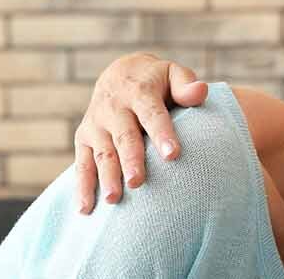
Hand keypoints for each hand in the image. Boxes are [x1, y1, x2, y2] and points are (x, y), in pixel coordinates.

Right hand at [73, 52, 207, 213]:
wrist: (120, 73)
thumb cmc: (157, 81)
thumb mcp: (173, 74)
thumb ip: (186, 86)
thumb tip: (201, 91)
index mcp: (138, 92)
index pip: (152, 113)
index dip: (162, 133)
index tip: (173, 155)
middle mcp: (113, 108)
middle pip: (124, 136)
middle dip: (131, 160)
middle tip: (138, 182)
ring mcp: (96, 124)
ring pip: (102, 153)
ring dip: (107, 176)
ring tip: (114, 199)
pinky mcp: (83, 139)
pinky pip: (82, 164)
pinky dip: (82, 187)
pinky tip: (85, 209)